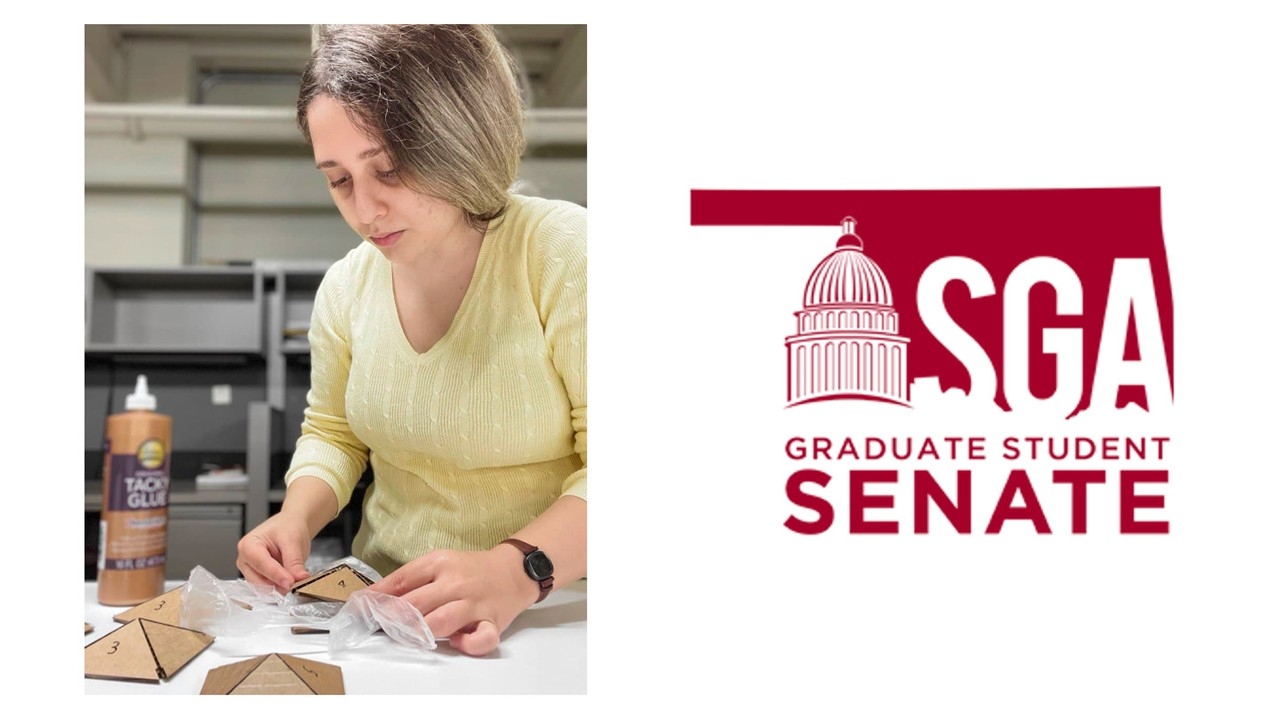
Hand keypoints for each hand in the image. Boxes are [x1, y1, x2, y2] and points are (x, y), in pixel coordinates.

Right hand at [235, 512, 312, 593]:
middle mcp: (245, 560)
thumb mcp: (293, 540)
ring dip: (281, 587)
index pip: (261, 564)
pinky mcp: (259, 578)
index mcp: (248, 545)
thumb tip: (298, 579)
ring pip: (264, 588)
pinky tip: (292, 581)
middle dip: (279, 584)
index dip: (276, 575)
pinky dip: (281, 587)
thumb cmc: (288, 527)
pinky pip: (269, 588)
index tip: (290, 583)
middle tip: (298, 583)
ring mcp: (251, 571)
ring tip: (297, 580)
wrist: (291, 525)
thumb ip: (295, 561)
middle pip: (259, 580)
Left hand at [367, 545, 537, 655]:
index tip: (361, 609)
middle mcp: (456, 582)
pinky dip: (467, 644)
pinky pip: (480, 639)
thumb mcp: (439, 563)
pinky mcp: (493, 622)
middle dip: (392, 619)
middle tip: (380, 627)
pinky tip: (458, 642)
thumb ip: (409, 579)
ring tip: (409, 637)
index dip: (378, 597)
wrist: (514, 570)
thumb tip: (372, 597)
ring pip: (441, 622)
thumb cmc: (471, 569)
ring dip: (420, 633)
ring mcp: (475, 603)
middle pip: (416, 604)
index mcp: (441, 562)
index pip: (402, 580)